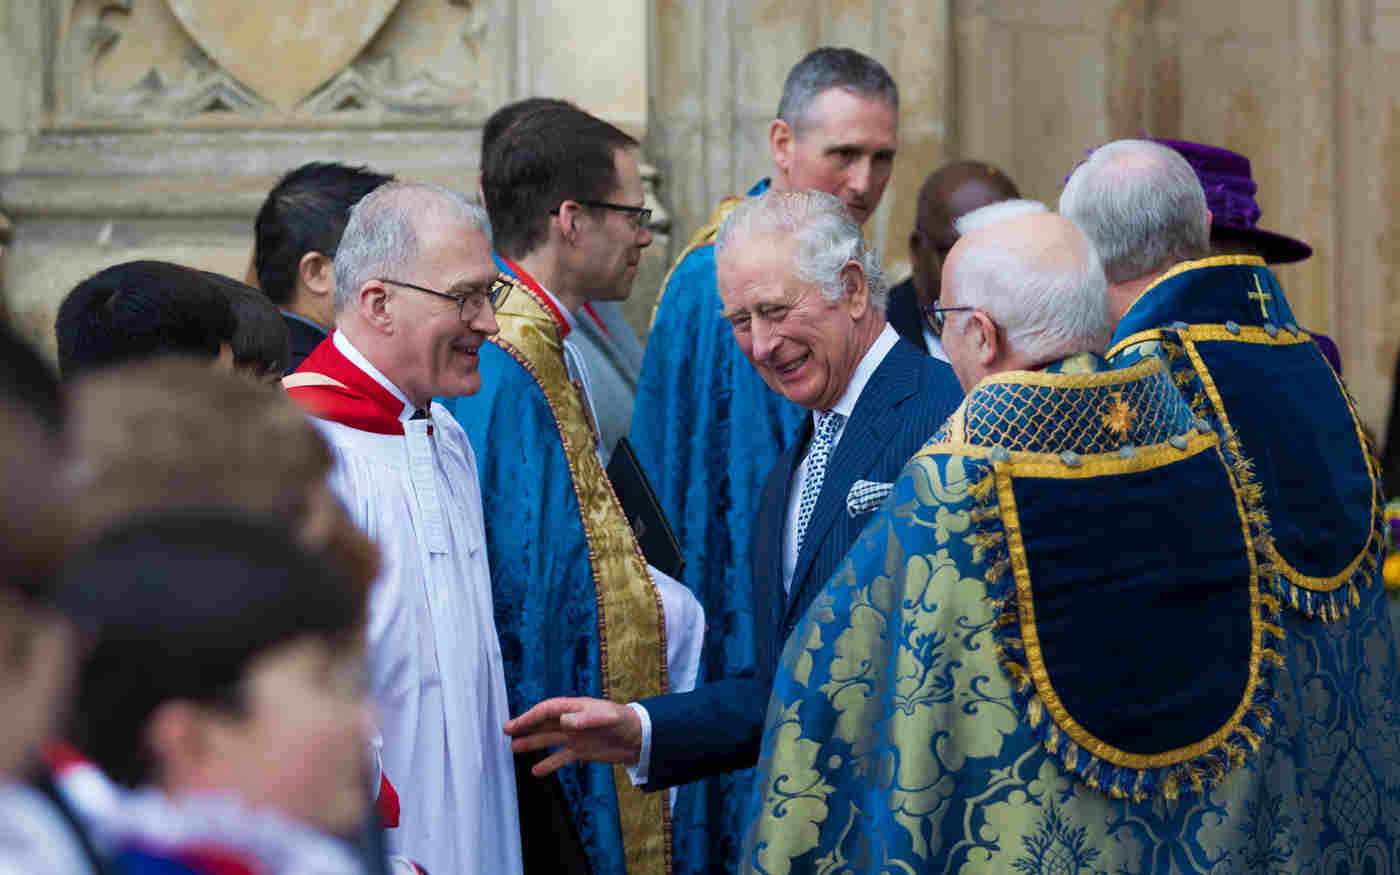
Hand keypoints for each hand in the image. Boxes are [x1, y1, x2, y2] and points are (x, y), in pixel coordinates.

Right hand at [503, 697, 641, 776]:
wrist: (641, 739)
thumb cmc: (625, 722)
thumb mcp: (608, 718)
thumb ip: (586, 720)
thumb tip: (564, 721)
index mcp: (576, 708)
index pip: (547, 710)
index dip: (530, 717)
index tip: (514, 725)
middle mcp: (572, 721)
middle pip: (543, 723)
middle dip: (525, 726)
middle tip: (506, 732)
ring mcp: (575, 737)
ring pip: (548, 739)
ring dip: (532, 743)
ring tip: (513, 748)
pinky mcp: (581, 751)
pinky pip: (560, 757)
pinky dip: (549, 764)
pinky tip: (536, 771)